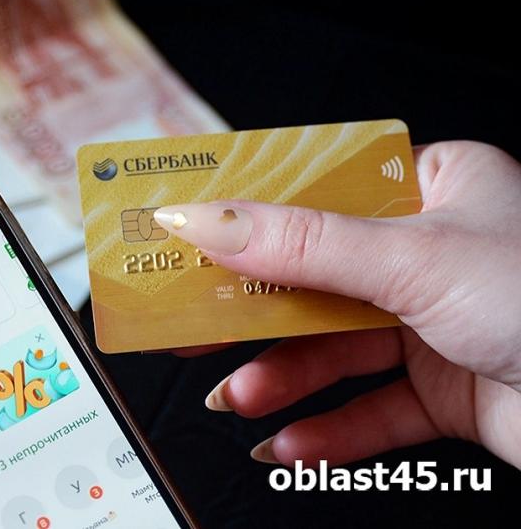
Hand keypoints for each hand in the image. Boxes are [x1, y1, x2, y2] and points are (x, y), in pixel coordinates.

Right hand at [153, 141, 520, 467]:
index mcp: (433, 190)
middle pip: (315, 279)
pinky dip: (328, 428)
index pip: (319, 191)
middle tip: (190, 327)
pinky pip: (369, 407)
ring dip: (282, 381)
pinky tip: (290, 442)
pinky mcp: (443, 388)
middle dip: (254, 316)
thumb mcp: (413, 258)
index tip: (191, 230)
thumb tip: (208, 220)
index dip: (251, 212)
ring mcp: (434, 324)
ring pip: (335, 351)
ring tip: (239, 399)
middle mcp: (430, 254)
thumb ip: (302, 244)